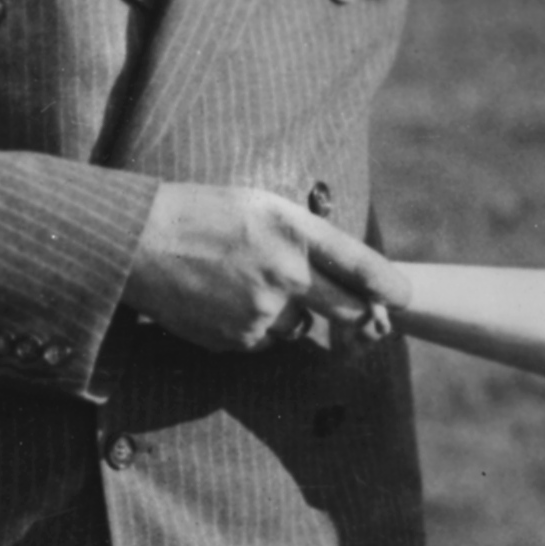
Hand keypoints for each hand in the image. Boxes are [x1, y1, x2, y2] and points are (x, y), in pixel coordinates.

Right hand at [123, 183, 410, 354]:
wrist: (139, 243)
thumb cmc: (202, 214)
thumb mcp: (260, 205)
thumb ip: (303, 236)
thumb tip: (341, 272)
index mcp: (294, 230)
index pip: (360, 264)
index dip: (390, 285)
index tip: (404, 297)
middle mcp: (285, 273)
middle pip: (349, 312)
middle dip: (361, 318)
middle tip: (365, 319)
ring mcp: (261, 312)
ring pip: (299, 326)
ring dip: (290, 313)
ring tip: (246, 283)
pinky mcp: (237, 340)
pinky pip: (264, 340)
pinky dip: (255, 326)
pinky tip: (226, 300)